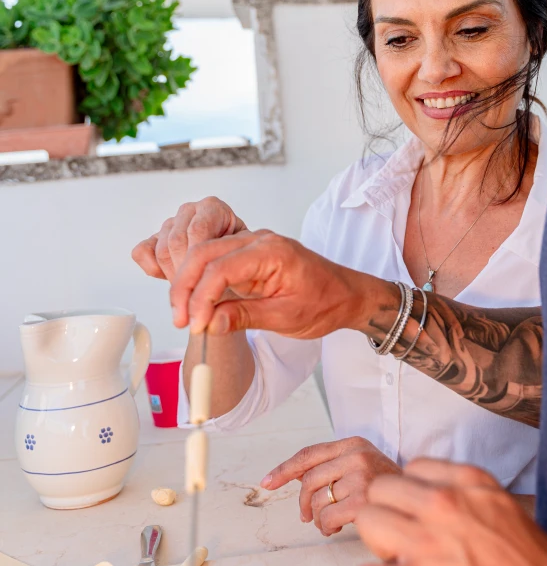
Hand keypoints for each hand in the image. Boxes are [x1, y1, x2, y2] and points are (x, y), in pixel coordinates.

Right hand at [132, 198, 247, 282]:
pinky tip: (170, 278)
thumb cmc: (242, 262)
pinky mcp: (154, 238)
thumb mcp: (247, 260)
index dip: (198, 261)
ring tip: (190, 291)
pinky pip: (142, 252)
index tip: (204, 285)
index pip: (198, 230)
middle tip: (197, 294)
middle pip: (176, 241)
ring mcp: (170, 223)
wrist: (233, 266)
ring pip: (160, 250)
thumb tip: (213, 286)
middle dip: (185, 273)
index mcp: (214, 208)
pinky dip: (152, 269)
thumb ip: (232, 265)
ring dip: (173, 275)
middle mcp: (190, 211)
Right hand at [168, 229, 385, 336]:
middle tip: (180, 320)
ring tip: (185, 316)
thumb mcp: (287, 317)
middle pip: (204, 254)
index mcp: (272, 251)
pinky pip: (214, 262)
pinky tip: (195, 304)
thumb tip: (208, 323)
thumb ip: (245, 316)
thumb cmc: (326, 302)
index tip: (194, 324)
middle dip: (185, 287)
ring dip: (189, 284)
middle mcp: (259, 240)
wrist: (347, 295)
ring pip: (204, 255)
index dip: (200, 297)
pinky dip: (200, 282)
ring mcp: (252, 245)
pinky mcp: (248, 256)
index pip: (220, 267)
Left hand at [262, 437, 399, 536]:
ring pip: (318, 501)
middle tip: (306, 516)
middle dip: (303, 502)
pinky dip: (326, 527)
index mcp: (353, 444)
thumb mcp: (360, 465)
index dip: (284, 469)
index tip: (267, 481)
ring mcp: (361, 477)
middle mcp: (357, 456)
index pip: (309, 454)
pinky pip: (327, 517)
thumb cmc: (386, 487)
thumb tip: (292, 474)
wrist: (420, 500)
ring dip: (318, 518)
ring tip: (329, 523)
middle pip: (309, 480)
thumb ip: (330, 466)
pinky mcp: (363, 501)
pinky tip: (336, 528)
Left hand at [353, 459, 546, 565]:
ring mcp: (423, 543)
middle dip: (390, 517)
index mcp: (468, 483)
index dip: (415, 498)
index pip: (413, 468)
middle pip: (380, 490)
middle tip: (408, 546)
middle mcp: (442, 503)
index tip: (425, 520)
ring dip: (380, 548)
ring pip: (365, 522)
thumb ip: (470, 505)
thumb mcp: (509, 512)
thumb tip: (441, 515)